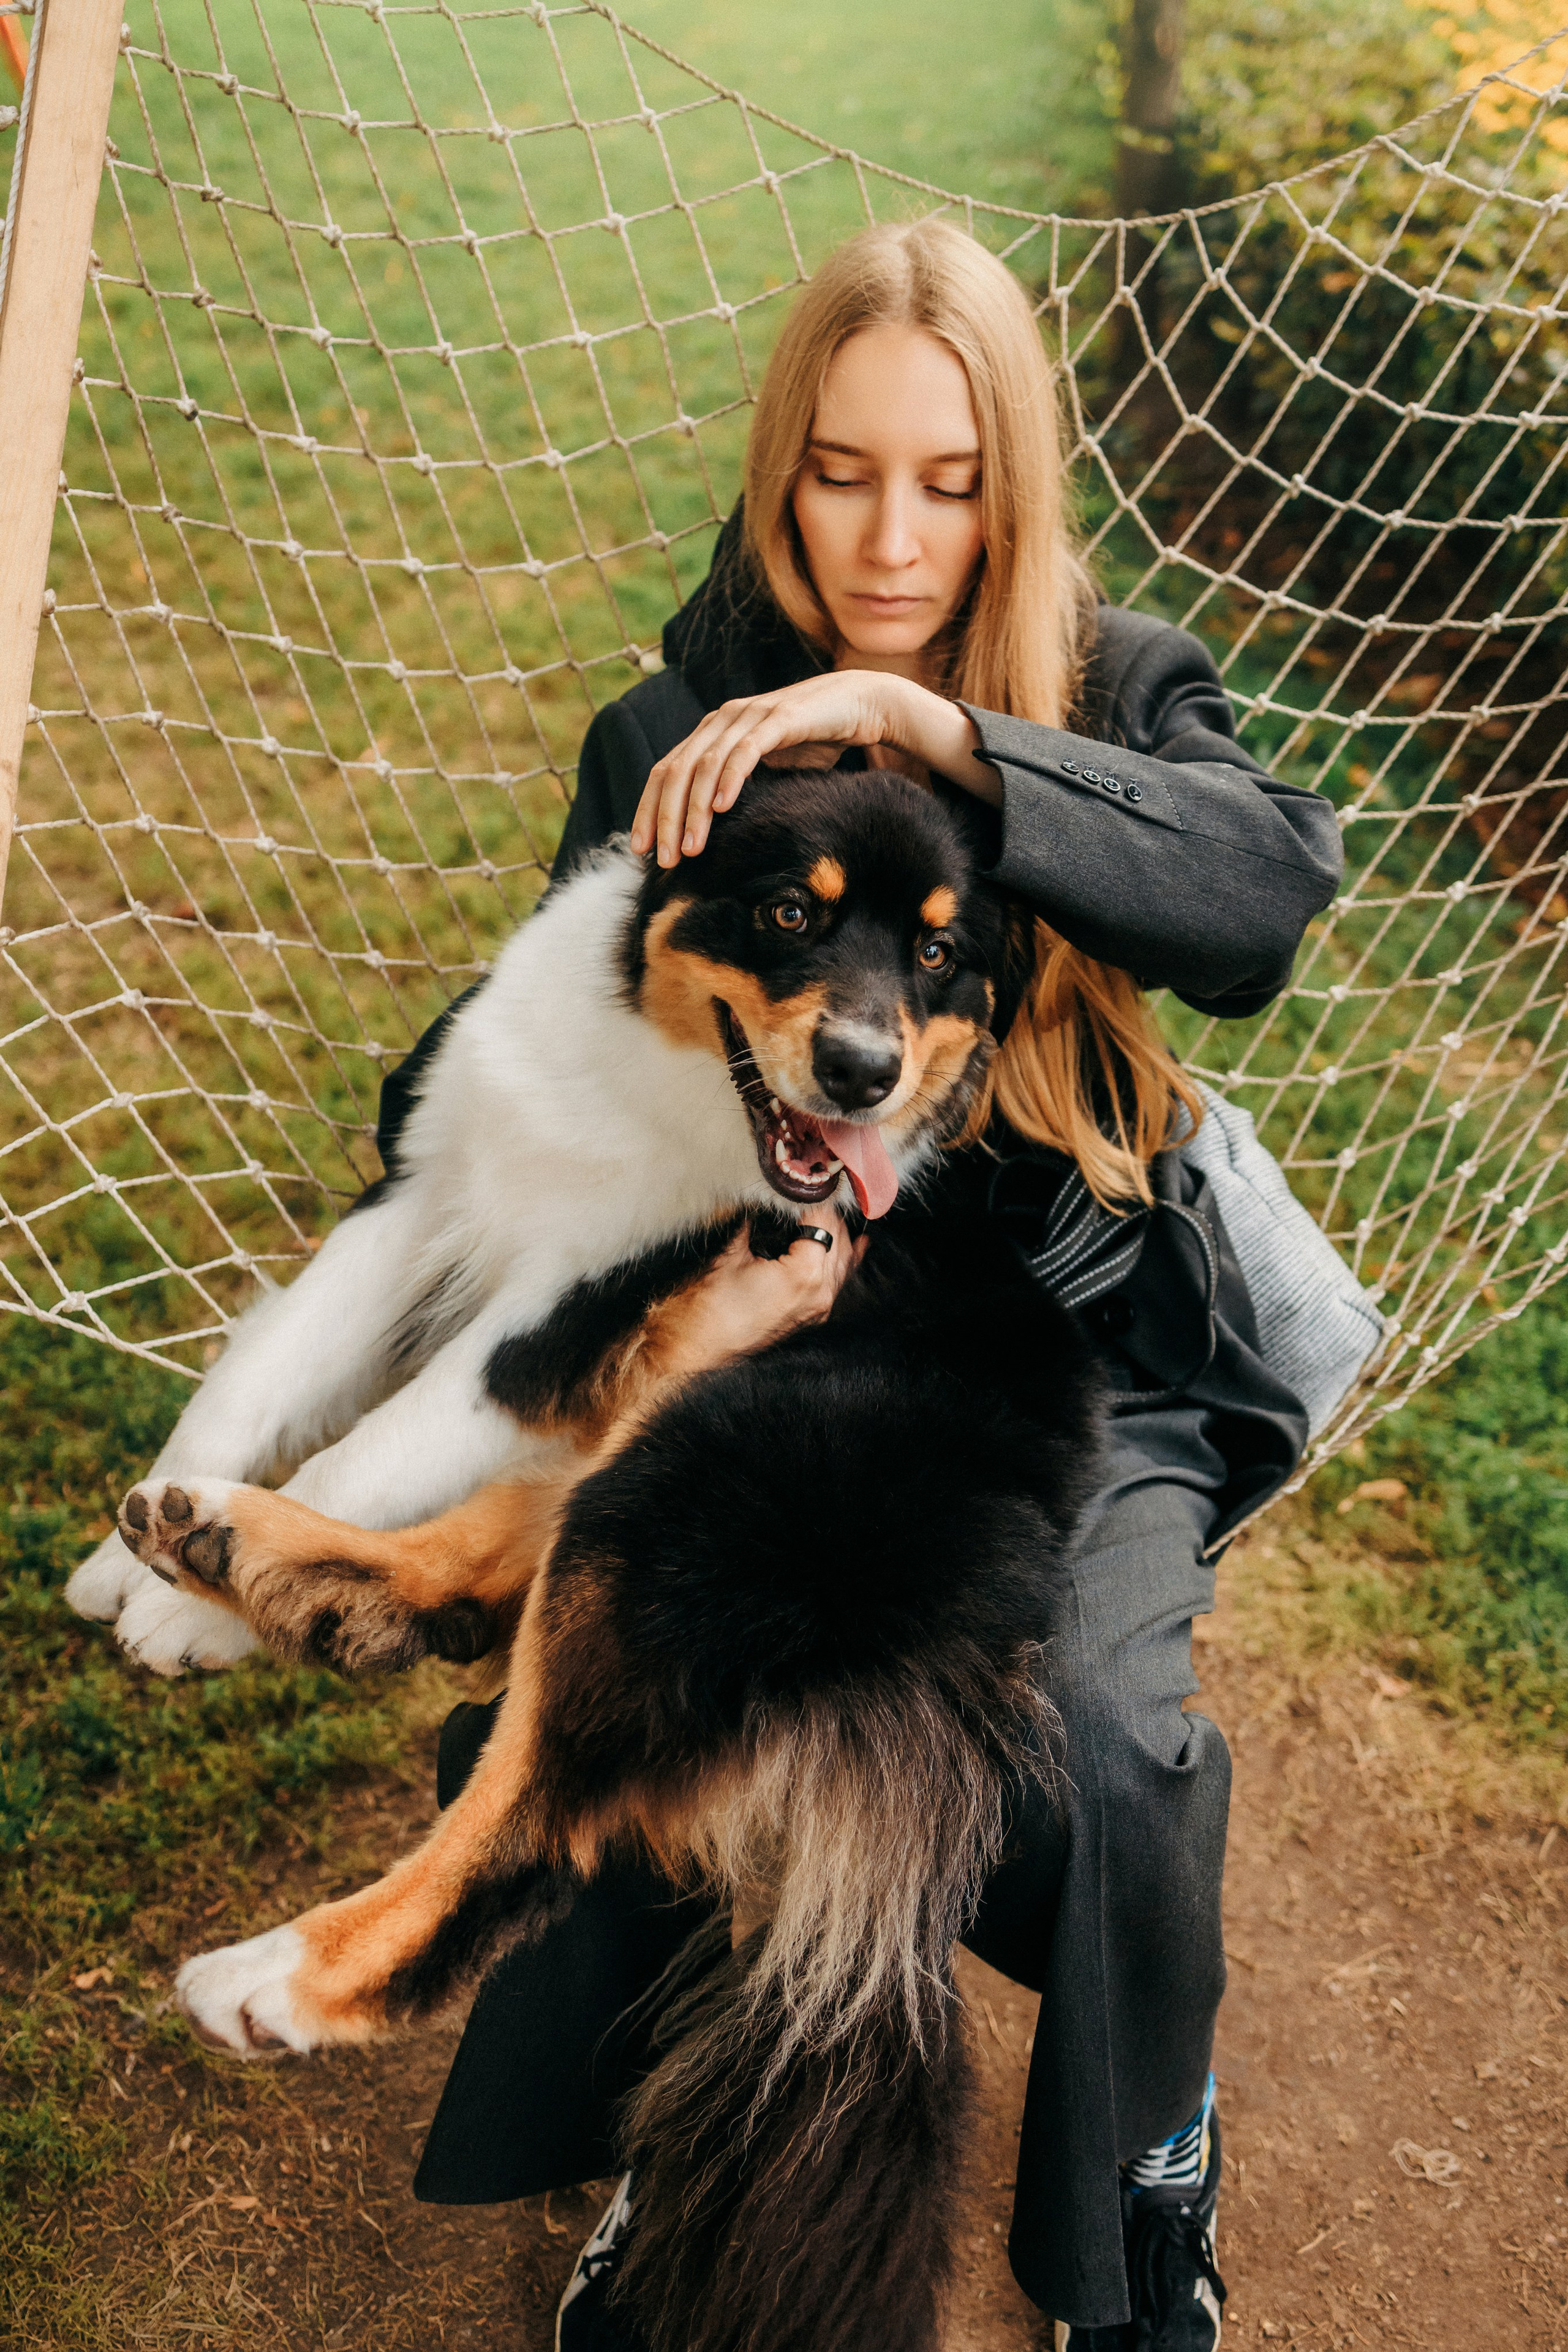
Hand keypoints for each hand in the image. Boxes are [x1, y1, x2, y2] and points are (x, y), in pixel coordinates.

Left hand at [630, 671, 994, 866]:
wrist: (862, 704)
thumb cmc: (813, 741)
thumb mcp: (767, 771)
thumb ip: (737, 791)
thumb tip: (711, 835)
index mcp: (712, 733)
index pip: (666, 772)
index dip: (649, 810)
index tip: (642, 851)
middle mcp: (722, 720)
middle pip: (676, 772)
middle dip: (664, 819)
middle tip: (662, 861)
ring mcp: (748, 716)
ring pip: (705, 765)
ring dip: (694, 810)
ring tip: (690, 849)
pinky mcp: (778, 718)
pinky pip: (745, 751)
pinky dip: (729, 780)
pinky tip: (721, 809)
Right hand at [663, 1210, 861, 1379]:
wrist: (695, 1352)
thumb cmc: (708, 1311)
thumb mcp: (731, 1254)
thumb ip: (754, 1222)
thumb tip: (764, 1203)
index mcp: (804, 1275)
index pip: (823, 1220)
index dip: (811, 1197)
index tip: (800, 1183)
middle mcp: (820, 1294)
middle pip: (838, 1238)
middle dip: (825, 1213)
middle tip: (807, 1192)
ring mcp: (818, 1309)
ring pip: (843, 1261)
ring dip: (836, 1235)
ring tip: (827, 1211)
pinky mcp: (811, 1317)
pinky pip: (838, 1282)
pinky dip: (845, 1262)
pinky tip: (858, 1247)